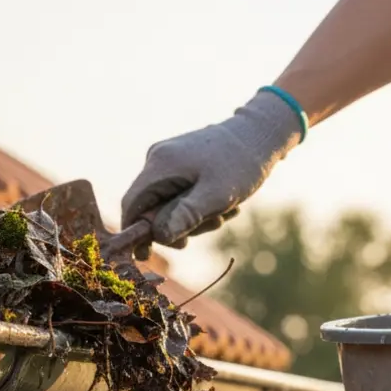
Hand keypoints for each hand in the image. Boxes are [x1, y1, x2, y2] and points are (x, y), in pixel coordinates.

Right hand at [121, 90, 303, 247]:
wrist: (259, 135)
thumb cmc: (240, 164)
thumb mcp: (216, 195)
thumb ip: (186, 215)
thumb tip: (158, 236)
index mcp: (160, 165)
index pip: (132, 205)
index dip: (136, 233)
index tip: (146, 255)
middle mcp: (156, 159)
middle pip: (150, 207)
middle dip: (178, 225)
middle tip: (214, 225)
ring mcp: (167, 160)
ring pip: (167, 203)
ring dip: (194, 217)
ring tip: (225, 212)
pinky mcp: (179, 164)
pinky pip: (179, 194)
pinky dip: (198, 205)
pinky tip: (224, 203)